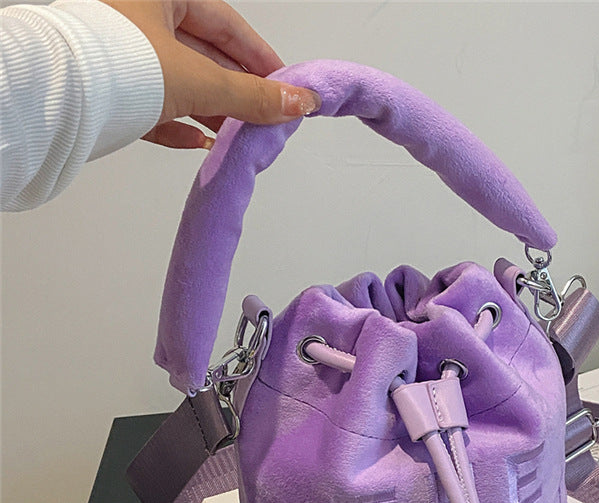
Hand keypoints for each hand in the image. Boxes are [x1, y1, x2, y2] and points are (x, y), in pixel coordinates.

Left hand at [100, 0, 320, 148]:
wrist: (55, 102)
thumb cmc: (116, 66)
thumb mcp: (200, 80)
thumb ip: (252, 96)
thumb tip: (298, 104)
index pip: (226, 23)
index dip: (260, 56)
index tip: (284, 84)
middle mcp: (137, 18)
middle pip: (204, 56)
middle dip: (237, 90)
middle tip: (266, 116)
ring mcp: (121, 56)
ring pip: (180, 84)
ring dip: (212, 112)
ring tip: (238, 136)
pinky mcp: (108, 92)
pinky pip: (153, 108)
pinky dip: (179, 126)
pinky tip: (200, 144)